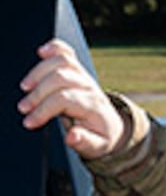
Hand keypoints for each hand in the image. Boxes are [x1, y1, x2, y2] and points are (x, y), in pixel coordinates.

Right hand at [17, 39, 126, 157]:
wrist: (111, 126)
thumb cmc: (101, 137)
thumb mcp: (97, 147)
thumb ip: (85, 142)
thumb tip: (72, 136)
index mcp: (94, 106)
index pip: (64, 99)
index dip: (43, 109)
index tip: (29, 122)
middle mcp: (90, 87)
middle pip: (60, 78)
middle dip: (38, 92)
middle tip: (23, 108)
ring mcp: (84, 77)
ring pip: (62, 61)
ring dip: (39, 71)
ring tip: (25, 87)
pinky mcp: (78, 71)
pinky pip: (67, 53)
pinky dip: (54, 48)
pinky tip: (42, 52)